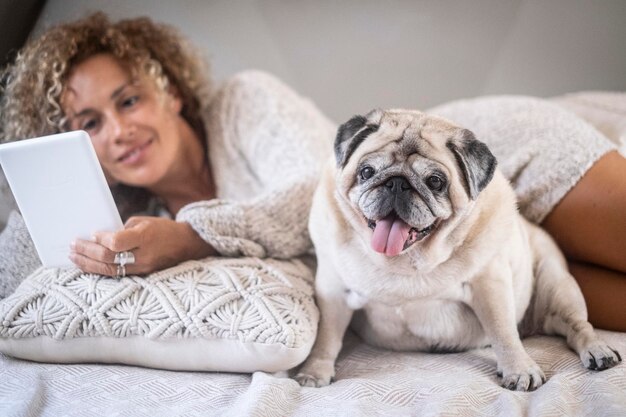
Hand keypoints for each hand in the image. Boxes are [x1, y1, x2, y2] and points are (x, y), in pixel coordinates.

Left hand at [69, 216, 214, 276]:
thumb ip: (122, 230)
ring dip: (88, 264)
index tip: (91, 233)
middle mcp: (144, 255)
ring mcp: (143, 268)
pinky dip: (100, 270)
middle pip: (109, 258)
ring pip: (109, 270)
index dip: (100, 239)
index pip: (116, 242)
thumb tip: (101, 238)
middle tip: (73, 245)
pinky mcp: (142, 275)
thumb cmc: (163, 229)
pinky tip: (88, 265)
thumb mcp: (144, 222)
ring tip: (74, 257)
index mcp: (145, 237)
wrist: (187, 244)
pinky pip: (117, 275)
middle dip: (87, 252)